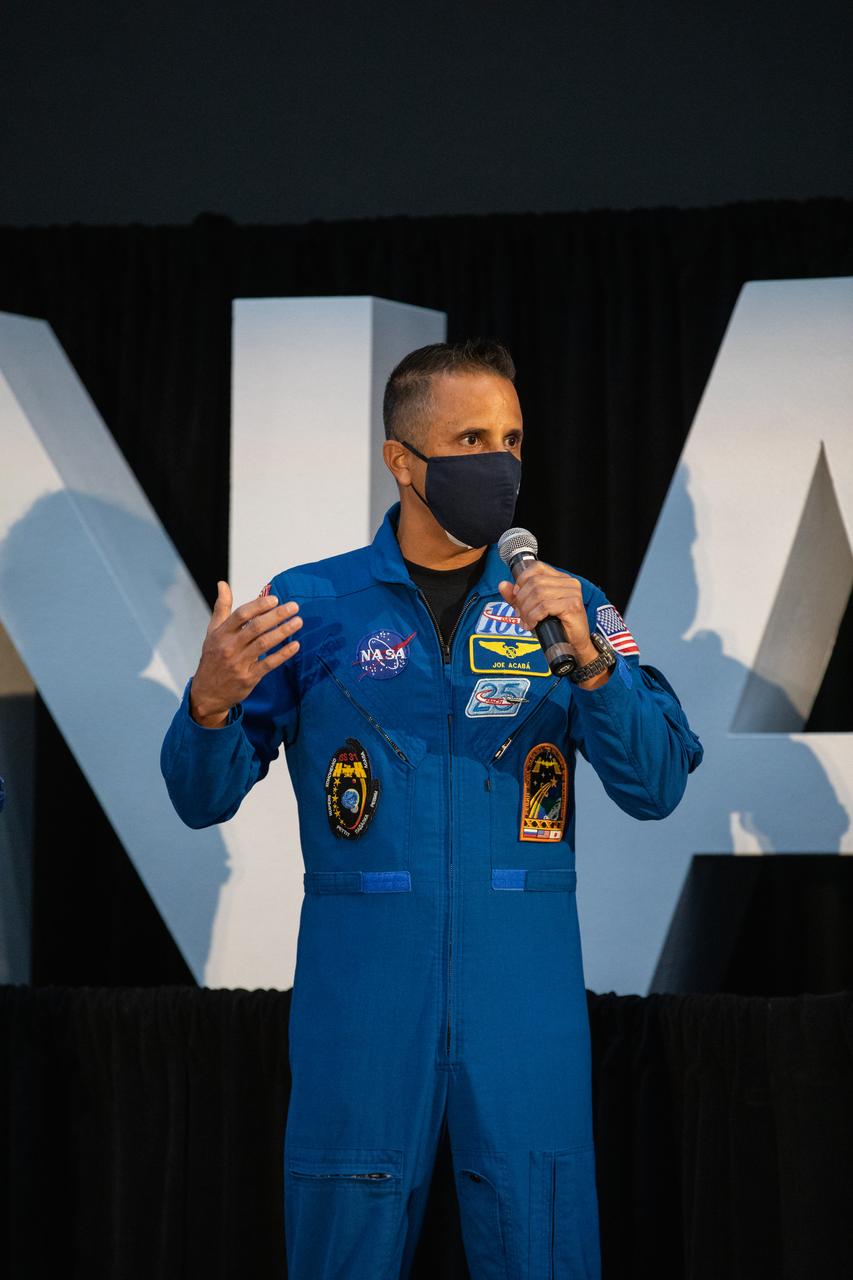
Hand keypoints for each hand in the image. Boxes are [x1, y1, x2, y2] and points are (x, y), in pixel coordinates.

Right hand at [189, 581, 302, 727]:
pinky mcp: (248, 678)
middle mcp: (229, 647)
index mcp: (221, 634)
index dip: (259, 605)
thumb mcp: (212, 632)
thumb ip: (221, 608)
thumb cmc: (213, 658)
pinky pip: (269, 664)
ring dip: (283, 631)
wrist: (206, 693)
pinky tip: (296, 645)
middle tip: (294, 607)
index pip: (241, 615)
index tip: (275, 599)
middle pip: (256, 627)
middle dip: (277, 615)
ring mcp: (239, 663)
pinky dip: (283, 654)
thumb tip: (222, 583)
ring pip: (264, 643)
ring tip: (298, 622)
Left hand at [497, 562, 598, 667]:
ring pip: (538, 594)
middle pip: (534, 582)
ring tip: (526, 621)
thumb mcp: (533, 609)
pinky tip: (533, 625)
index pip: (537, 567)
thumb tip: (503, 585)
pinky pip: (544, 607)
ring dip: (526, 610)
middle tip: (519, 614)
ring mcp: (572, 593)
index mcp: (560, 578)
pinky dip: (533, 616)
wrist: (575, 644)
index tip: (516, 595)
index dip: (522, 580)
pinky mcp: (572, 605)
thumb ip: (518, 597)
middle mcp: (568, 582)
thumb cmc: (557, 626)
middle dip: (521, 600)